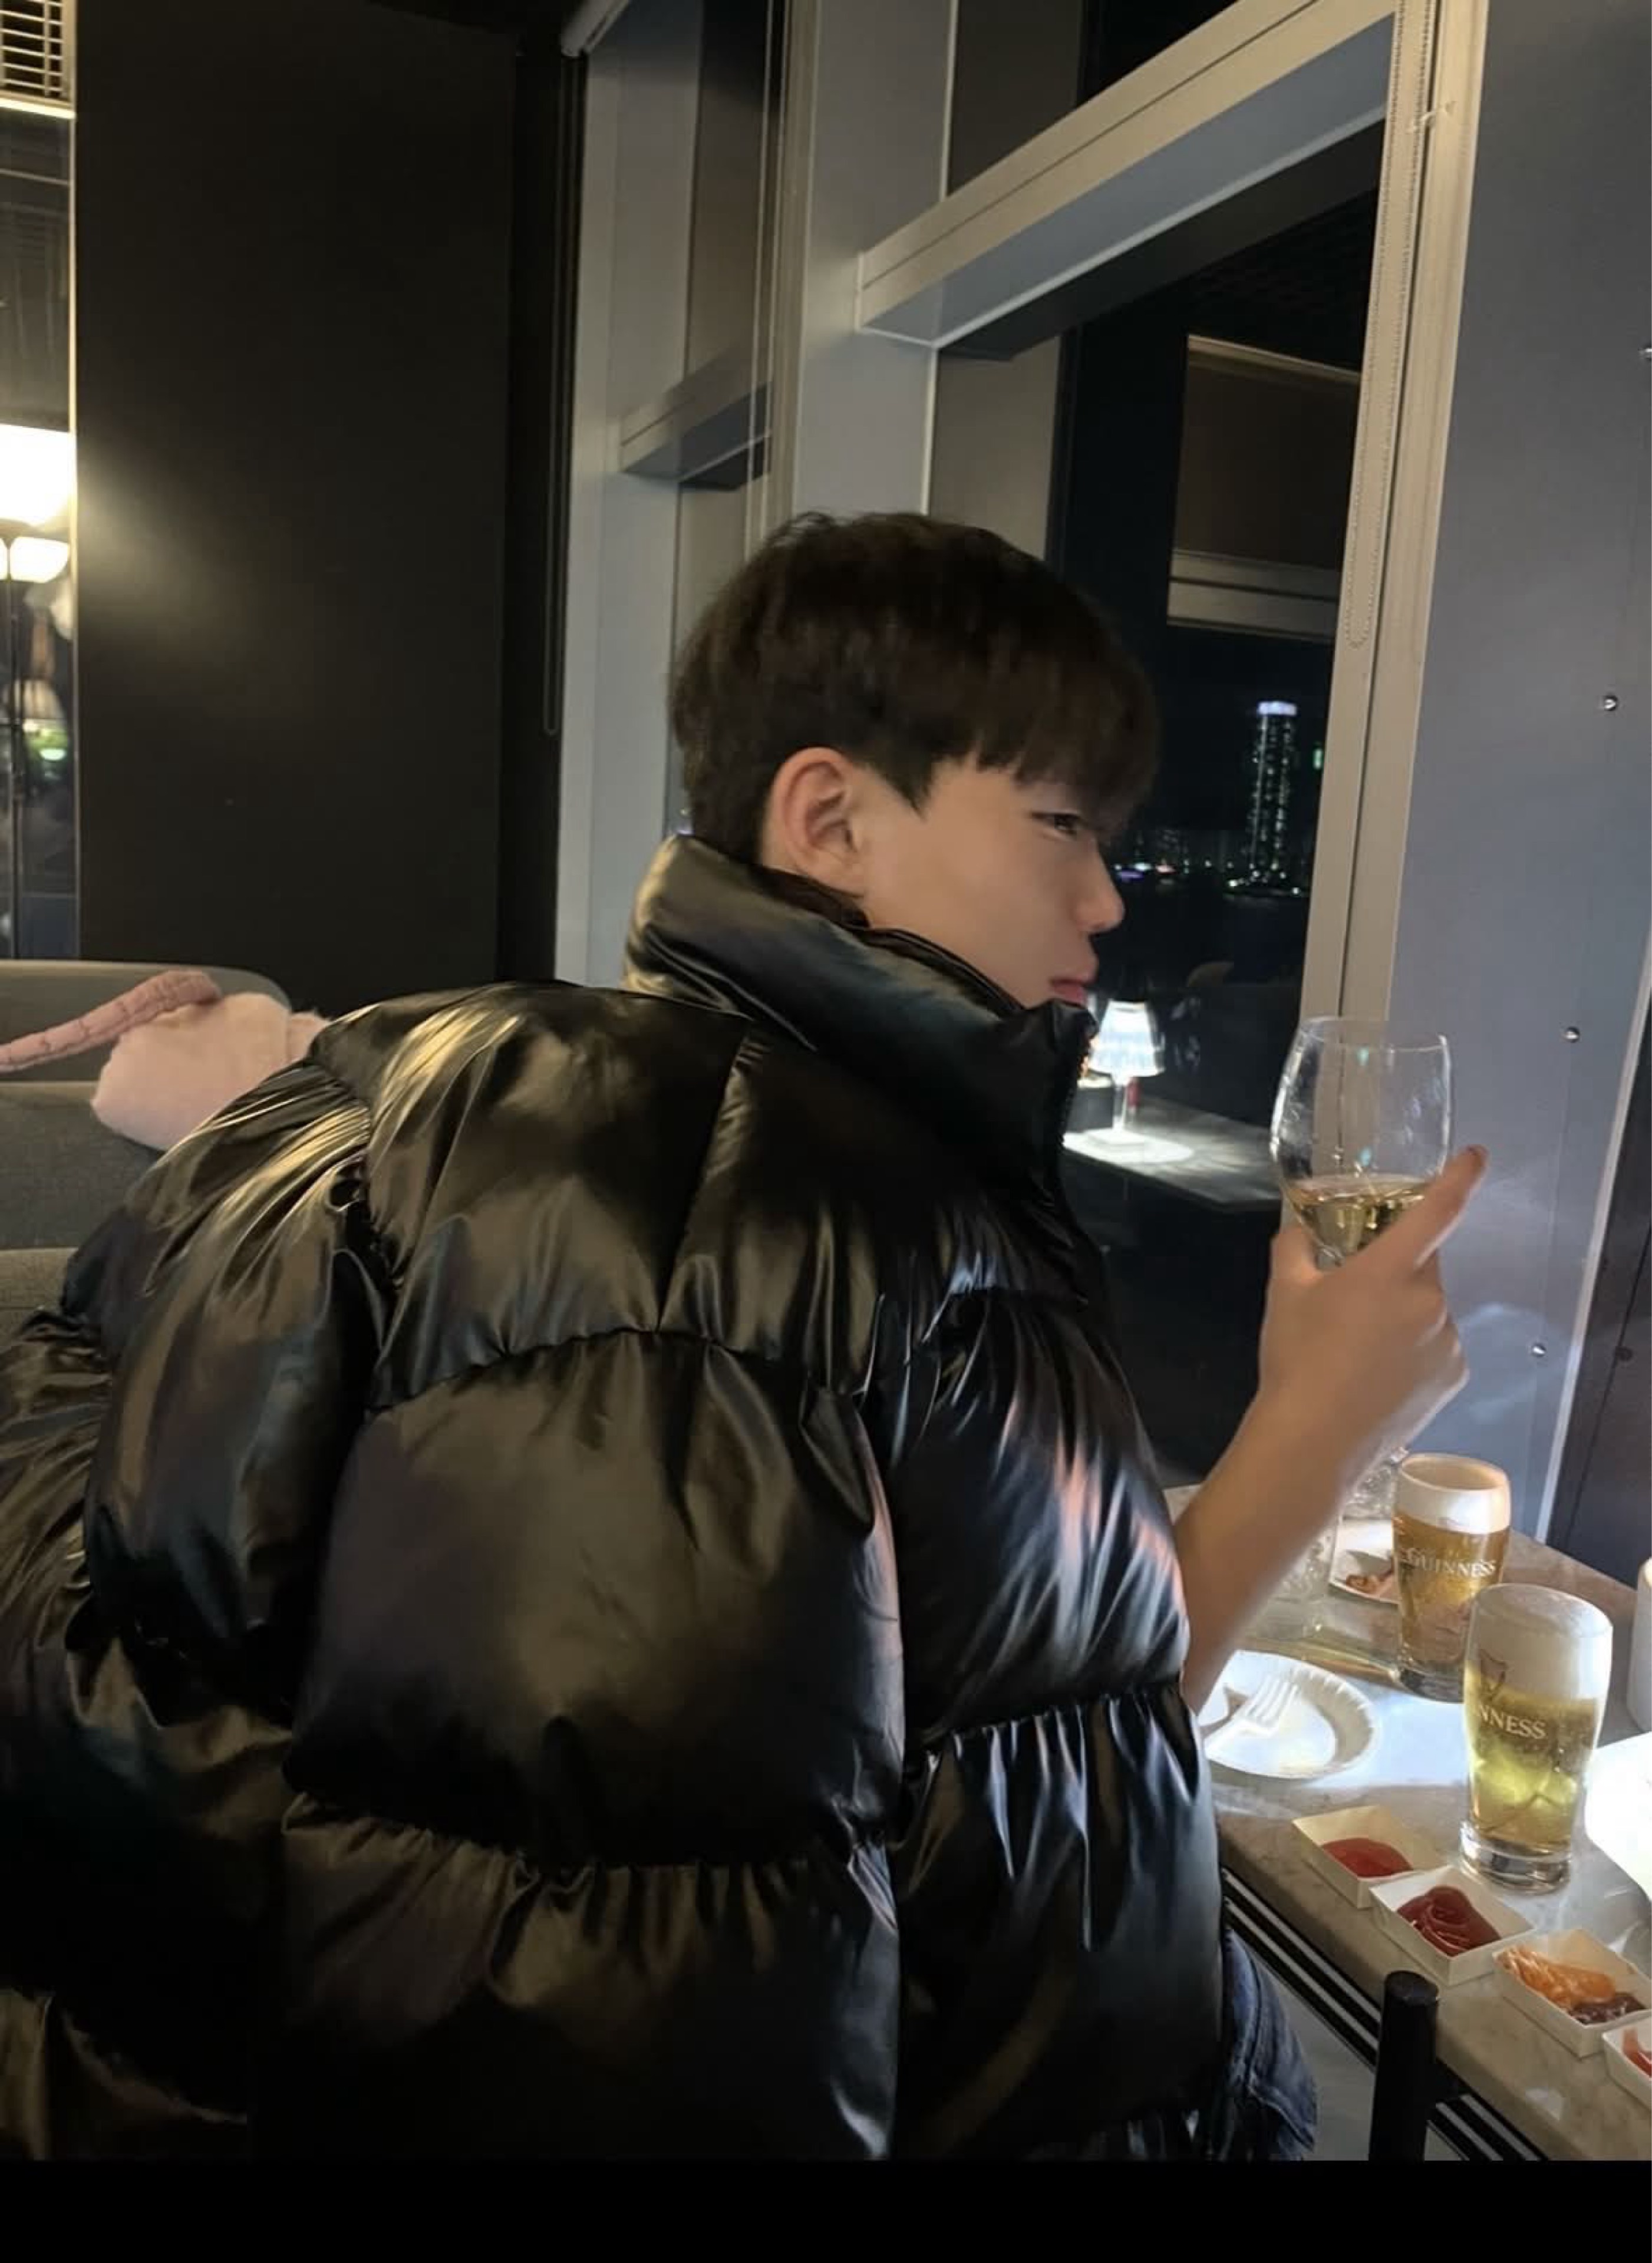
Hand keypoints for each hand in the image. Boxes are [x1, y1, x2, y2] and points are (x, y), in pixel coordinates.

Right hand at [1255, 1147, 1486, 1487]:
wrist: (1314, 1442)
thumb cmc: (1296, 1359)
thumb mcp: (1283, 1293)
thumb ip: (1295, 1248)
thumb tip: (1299, 1231)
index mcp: (1392, 1269)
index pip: (1438, 1210)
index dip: (1460, 1178)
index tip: (1476, 1156)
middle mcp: (1431, 1300)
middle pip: (1422, 1266)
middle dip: (1395, 1273)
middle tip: (1352, 1302)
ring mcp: (1448, 1342)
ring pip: (1428, 1310)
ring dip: (1404, 1316)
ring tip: (1359, 1353)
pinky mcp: (1454, 1378)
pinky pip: (1437, 1347)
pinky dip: (1415, 1352)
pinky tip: (1378, 1378)